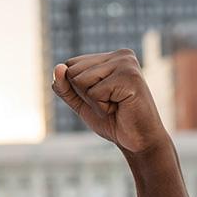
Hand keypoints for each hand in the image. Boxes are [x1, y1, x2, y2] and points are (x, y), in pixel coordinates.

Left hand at [52, 49, 170, 155]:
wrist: (138, 142)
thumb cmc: (112, 120)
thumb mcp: (81, 102)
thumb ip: (65, 86)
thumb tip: (57, 67)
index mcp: (110, 57)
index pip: (70, 65)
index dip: (78, 89)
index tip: (101, 97)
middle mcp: (120, 55)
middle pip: (73, 72)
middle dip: (85, 95)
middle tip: (110, 104)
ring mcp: (127, 64)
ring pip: (81, 81)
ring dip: (94, 102)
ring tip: (116, 105)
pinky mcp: (130, 77)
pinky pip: (94, 93)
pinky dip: (102, 108)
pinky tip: (121, 108)